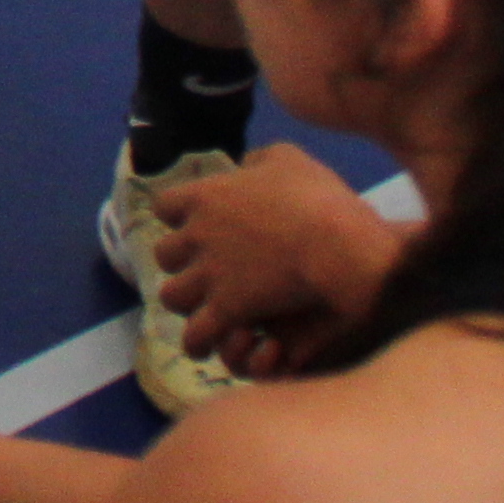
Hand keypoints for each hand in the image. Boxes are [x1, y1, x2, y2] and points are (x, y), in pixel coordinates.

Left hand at [153, 144, 405, 376]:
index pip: (165, 206)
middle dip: (181, 263)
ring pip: (172, 297)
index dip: (179, 218)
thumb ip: (259, 159)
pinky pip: (196, 335)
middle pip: (164, 253)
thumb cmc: (319, 199)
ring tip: (205, 310)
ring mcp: (208, 275)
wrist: (339, 246)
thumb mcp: (288, 160)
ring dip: (187, 303)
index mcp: (204, 196)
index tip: (196, 225)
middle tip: (203, 271)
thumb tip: (246, 162)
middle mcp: (196, 235)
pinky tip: (212, 343)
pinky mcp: (226, 310)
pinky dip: (199, 341)